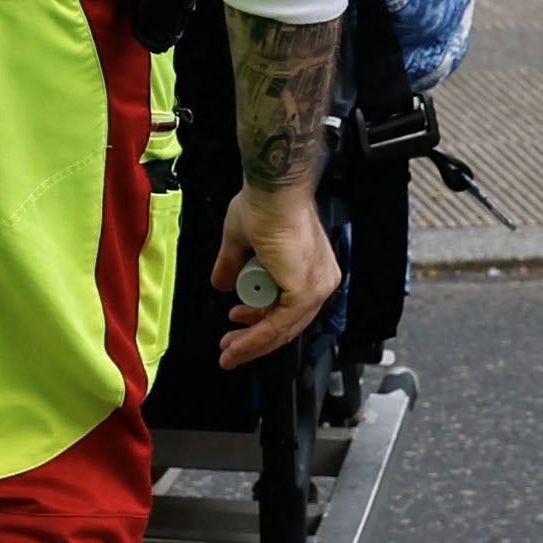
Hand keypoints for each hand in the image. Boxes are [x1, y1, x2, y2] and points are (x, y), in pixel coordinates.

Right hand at [205, 184, 340, 372]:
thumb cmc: (263, 204)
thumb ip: (232, 266)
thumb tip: (221, 284)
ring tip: (228, 350)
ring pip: (283, 330)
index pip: (290, 309)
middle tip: (230, 349)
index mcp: (312, 269)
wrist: (272, 191)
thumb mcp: (241, 242)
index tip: (237, 325)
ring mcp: (316, 288)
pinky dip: (255, 339)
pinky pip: (278, 326)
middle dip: (254, 341)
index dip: (261, 322)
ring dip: (251, 344)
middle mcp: (321, 281)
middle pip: (288, 325)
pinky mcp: (305, 292)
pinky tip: (237, 345)